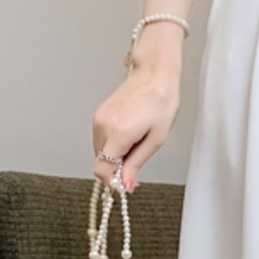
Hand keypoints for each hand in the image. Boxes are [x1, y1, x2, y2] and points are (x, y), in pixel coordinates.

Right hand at [91, 61, 180, 193]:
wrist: (154, 74)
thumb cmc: (161, 102)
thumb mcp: (156, 139)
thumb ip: (137, 164)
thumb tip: (126, 184)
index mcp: (118, 133)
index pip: (101, 169)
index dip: (113, 180)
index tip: (126, 182)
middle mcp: (103, 126)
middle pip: (102, 161)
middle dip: (118, 166)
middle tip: (139, 153)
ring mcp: (98, 119)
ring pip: (101, 151)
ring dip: (116, 153)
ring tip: (136, 138)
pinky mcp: (98, 115)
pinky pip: (101, 139)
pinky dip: (113, 143)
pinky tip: (129, 131)